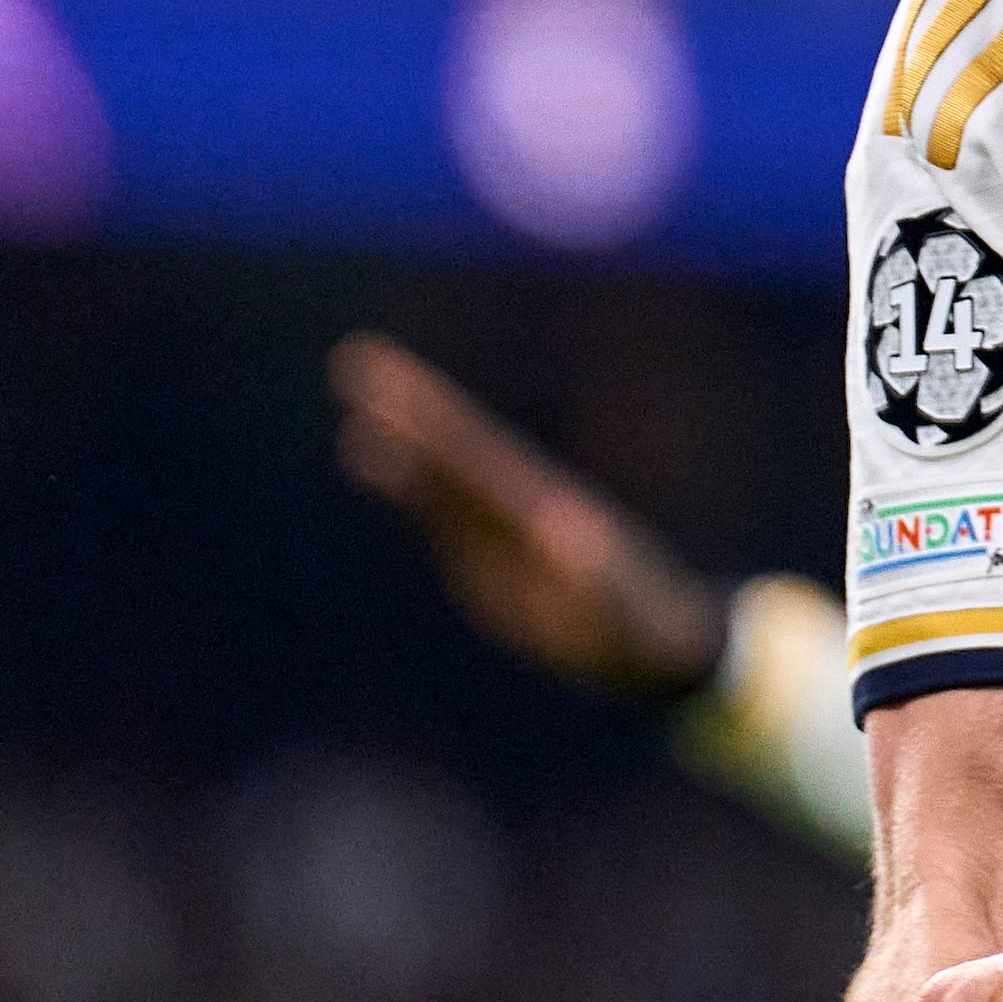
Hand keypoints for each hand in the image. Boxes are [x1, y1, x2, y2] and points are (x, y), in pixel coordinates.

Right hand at [329, 334, 729, 700]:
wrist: (651, 642)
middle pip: (452, 450)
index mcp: (539, 510)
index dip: (430, 421)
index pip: (473, 455)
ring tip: (351, 426)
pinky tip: (372, 460)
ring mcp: (501, 528)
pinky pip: (442, 513)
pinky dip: (408, 485)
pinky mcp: (489, 555)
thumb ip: (592, 576)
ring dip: (398, 449)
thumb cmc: (636, 626)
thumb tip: (565, 534)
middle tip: (353, 359)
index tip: (389, 384)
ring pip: (441, 479)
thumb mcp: (617, 608)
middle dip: (406, 409)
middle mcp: (516, 505)